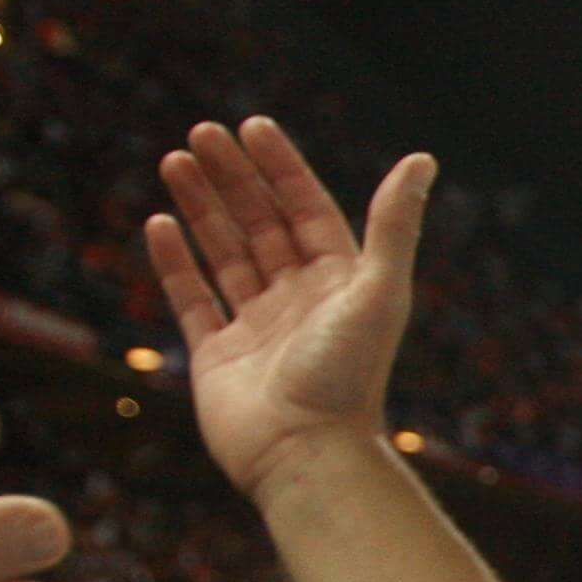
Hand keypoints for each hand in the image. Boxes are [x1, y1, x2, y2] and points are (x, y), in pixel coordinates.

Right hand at [144, 117, 436, 504]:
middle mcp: (300, 302)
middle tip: (200, 133)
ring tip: (175, 161)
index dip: (281, 168)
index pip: (307, 210)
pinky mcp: (217, 356)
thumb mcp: (378, 291)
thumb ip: (394, 224)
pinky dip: (176, 261)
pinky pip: (193, 298)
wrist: (306, 455)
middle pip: (262, 224)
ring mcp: (257, 328)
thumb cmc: (348, 377)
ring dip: (201, 207)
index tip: (252, 126)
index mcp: (340, 285)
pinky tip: (159, 222)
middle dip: (232, 178)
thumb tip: (422, 158)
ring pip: (224, 253)